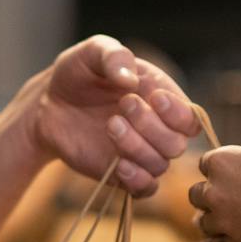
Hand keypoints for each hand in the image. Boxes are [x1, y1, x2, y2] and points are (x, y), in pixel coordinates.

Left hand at [27, 36, 199, 197]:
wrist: (50, 103)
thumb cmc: (79, 74)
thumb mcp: (93, 53)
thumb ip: (114, 55)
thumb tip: (130, 79)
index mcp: (163, 99)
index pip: (191, 119)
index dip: (178, 113)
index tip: (153, 97)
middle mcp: (158, 130)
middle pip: (176, 144)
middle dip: (151, 126)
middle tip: (123, 104)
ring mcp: (141, 154)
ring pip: (159, 165)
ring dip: (137, 147)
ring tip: (111, 124)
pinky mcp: (123, 174)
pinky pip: (145, 189)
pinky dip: (137, 180)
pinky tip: (118, 164)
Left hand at [188, 145, 240, 241]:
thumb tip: (240, 173)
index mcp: (223, 161)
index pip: (205, 164)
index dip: (220, 170)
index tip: (234, 176)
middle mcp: (216, 189)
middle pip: (196, 194)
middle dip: (212, 196)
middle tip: (233, 199)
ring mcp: (224, 218)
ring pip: (203, 221)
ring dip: (217, 220)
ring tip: (238, 219)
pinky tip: (230, 238)